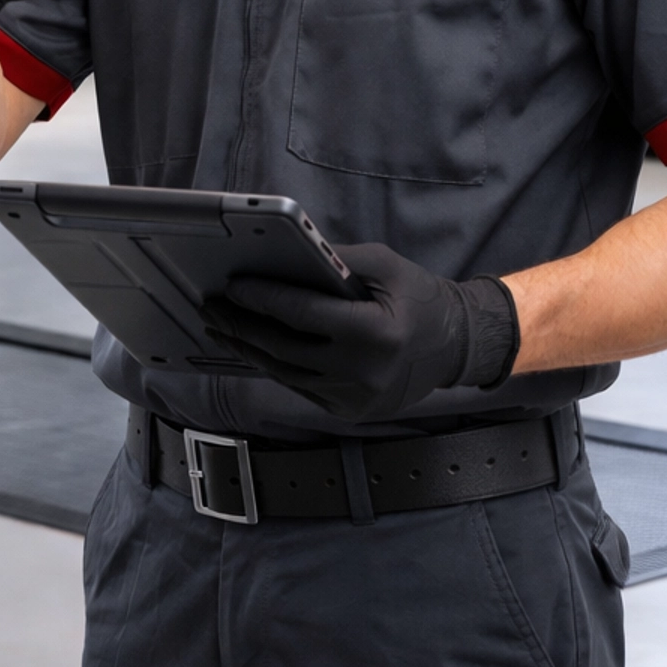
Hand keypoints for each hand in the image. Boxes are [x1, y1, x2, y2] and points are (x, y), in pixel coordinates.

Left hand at [205, 244, 518, 424]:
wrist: (455, 346)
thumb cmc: (419, 297)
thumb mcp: (384, 265)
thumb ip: (335, 260)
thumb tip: (285, 254)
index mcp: (375, 334)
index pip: (303, 315)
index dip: (263, 299)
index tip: (232, 285)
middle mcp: (362, 373)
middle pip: (284, 348)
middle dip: (241, 325)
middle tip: (211, 305)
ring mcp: (355, 399)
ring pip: (286, 373)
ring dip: (248, 349)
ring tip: (220, 326)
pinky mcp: (349, 412)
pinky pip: (300, 387)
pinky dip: (273, 365)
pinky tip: (251, 346)